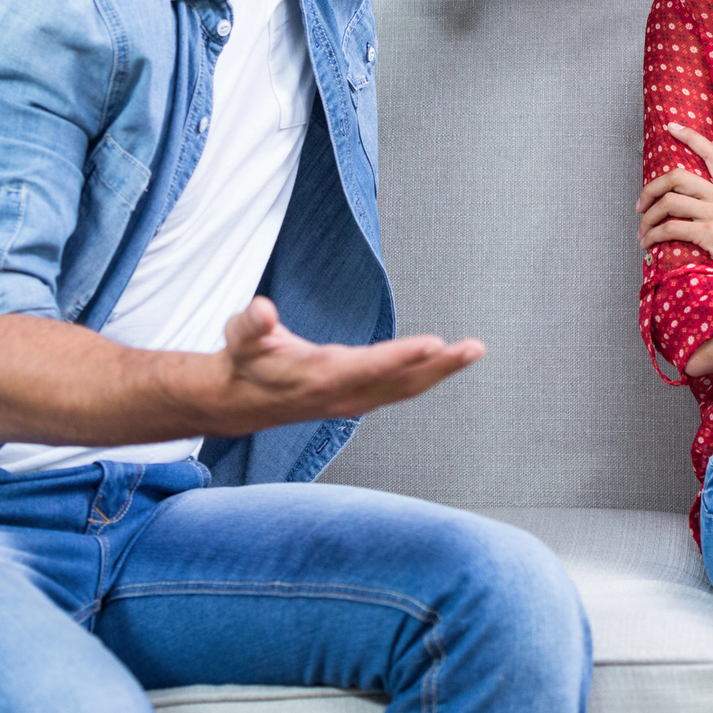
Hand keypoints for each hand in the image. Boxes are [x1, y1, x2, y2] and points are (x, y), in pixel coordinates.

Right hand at [211, 297, 485, 433]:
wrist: (239, 402)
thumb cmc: (244, 360)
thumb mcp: (238, 336)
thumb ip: (251, 323)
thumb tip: (262, 310)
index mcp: (317, 377)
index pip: (367, 367)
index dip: (401, 357)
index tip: (433, 345)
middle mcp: (341, 394)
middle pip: (399, 383)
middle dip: (439, 367)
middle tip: (474, 348)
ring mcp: (353, 401)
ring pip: (406, 389)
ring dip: (442, 371)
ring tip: (475, 350)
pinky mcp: (359, 399)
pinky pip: (402, 390)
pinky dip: (429, 376)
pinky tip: (451, 361)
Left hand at [638, 124, 712, 291]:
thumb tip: (694, 204)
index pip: (712, 152)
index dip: (689, 135)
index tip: (671, 126)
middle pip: (676, 177)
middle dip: (650, 189)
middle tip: (640, 204)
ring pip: (668, 203)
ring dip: (647, 218)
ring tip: (642, 231)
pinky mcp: (712, 234)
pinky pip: (671, 229)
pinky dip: (653, 236)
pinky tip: (649, 243)